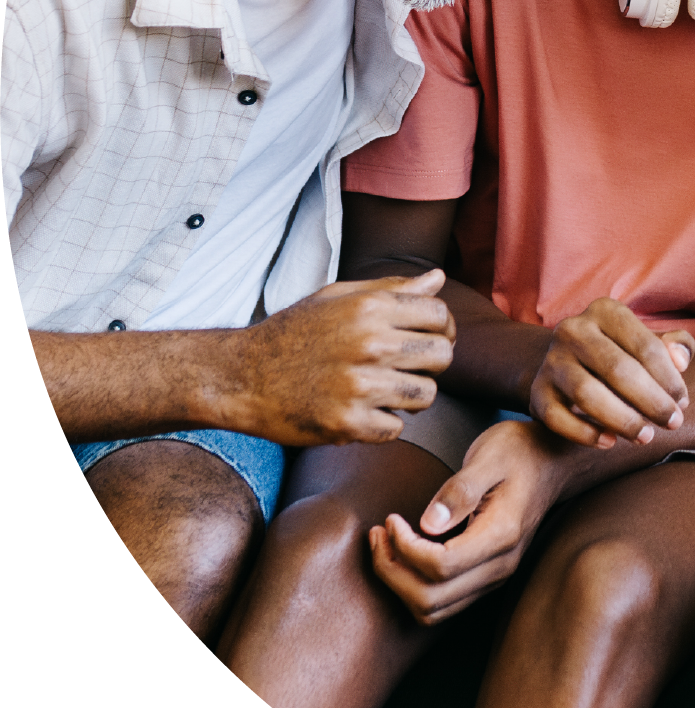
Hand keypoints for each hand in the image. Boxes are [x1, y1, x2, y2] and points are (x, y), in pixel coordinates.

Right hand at [223, 270, 455, 445]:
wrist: (239, 376)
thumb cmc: (292, 333)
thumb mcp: (336, 298)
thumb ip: (391, 288)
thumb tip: (438, 279)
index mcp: (370, 308)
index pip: (440, 315)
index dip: (441, 328)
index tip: (427, 338)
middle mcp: (370, 344)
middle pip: (442, 356)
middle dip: (430, 363)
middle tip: (407, 367)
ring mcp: (360, 386)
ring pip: (426, 396)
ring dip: (410, 396)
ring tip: (384, 390)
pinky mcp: (347, 423)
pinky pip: (395, 429)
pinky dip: (381, 424)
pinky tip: (359, 410)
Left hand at [368, 418, 571, 624]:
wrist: (554, 461)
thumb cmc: (520, 451)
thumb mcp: (490, 455)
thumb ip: (460, 490)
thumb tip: (426, 524)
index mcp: (501, 535)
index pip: (440, 566)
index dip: (404, 548)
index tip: (391, 519)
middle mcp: (501, 565)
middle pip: (430, 599)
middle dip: (392, 572)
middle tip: (377, 534)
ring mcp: (496, 575)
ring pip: (434, 609)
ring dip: (399, 584)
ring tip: (384, 545)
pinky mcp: (487, 576)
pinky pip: (443, 602)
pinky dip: (414, 586)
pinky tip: (405, 554)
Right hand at [527, 298, 693, 447]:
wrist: (565, 365)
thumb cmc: (622, 354)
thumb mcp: (649, 342)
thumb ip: (676, 346)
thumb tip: (681, 360)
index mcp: (605, 311)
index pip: (645, 346)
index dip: (669, 379)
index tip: (682, 403)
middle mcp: (573, 330)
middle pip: (617, 369)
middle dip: (651, 401)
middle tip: (672, 423)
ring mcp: (551, 361)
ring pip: (586, 394)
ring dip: (622, 420)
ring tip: (645, 437)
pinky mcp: (537, 392)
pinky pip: (558, 418)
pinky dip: (584, 434)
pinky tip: (610, 442)